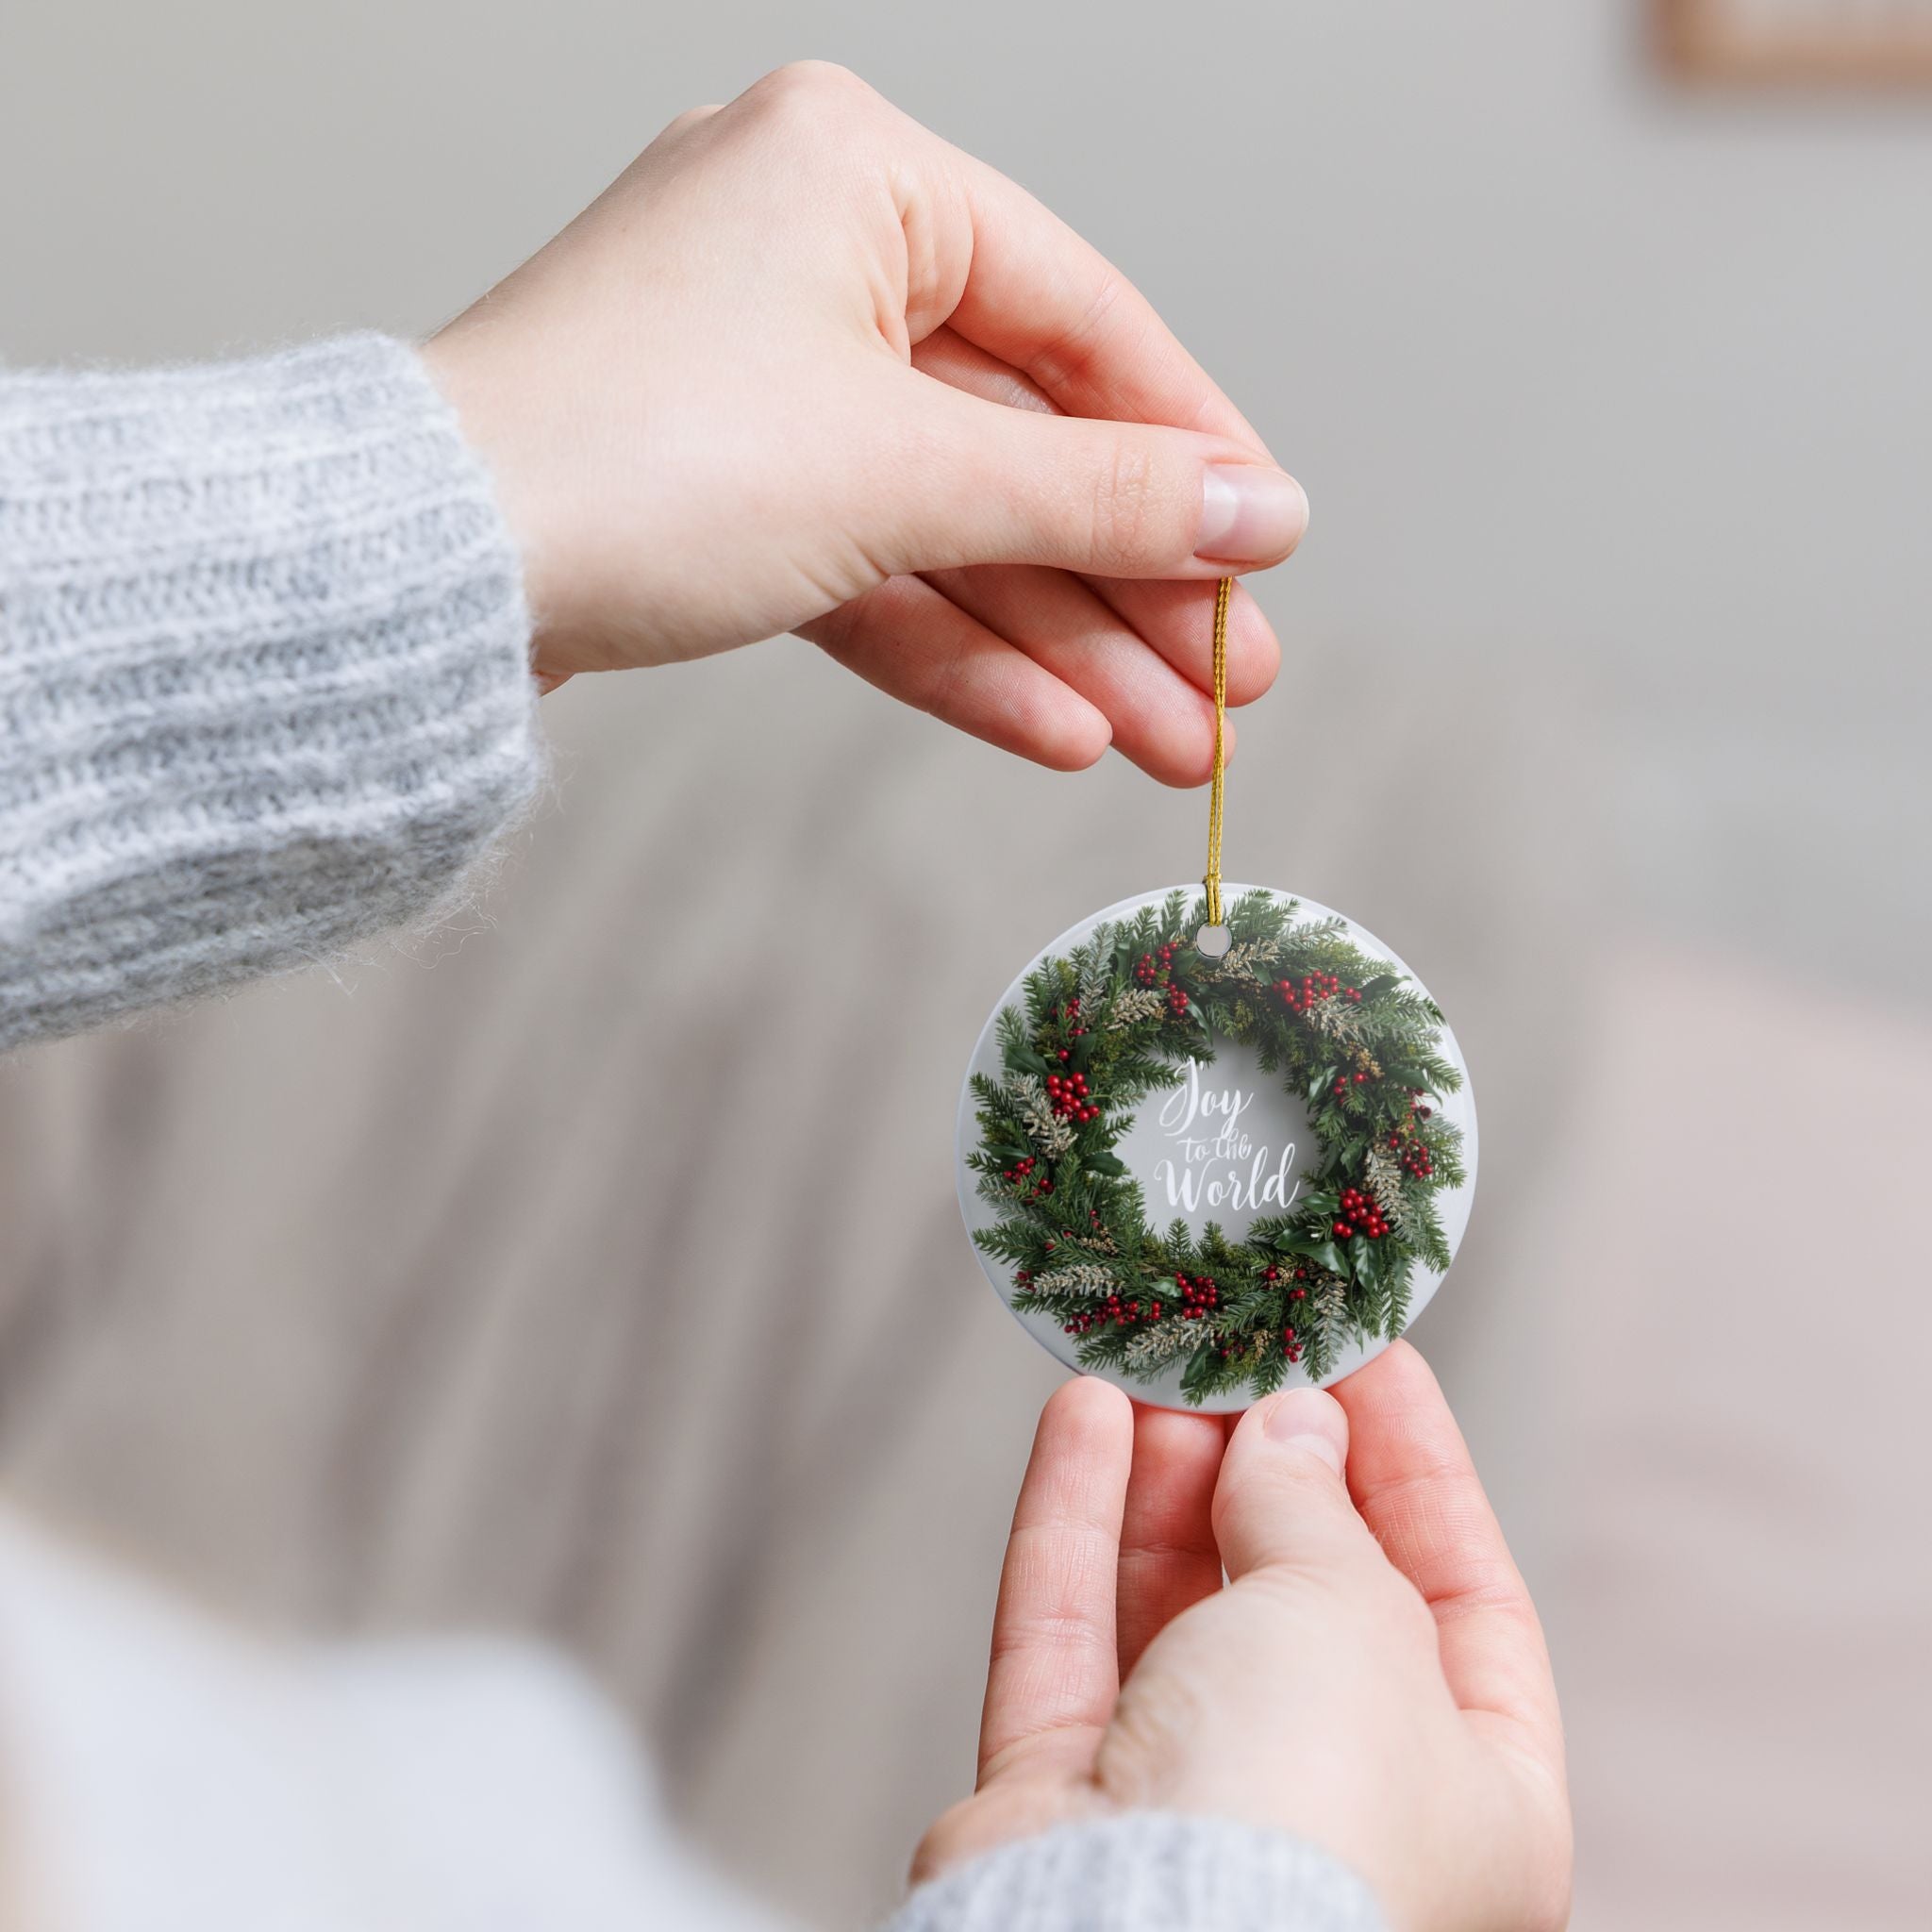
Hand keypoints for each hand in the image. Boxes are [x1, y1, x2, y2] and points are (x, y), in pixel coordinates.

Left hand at [424, 61, 1305, 782]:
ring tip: (1170, 745)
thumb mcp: (907, 473)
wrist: (419, 581)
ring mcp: (756, 383)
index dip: (1188, 448)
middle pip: (1019, 442)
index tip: (1269, 550)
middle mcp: (806, 259)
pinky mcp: (718, 493)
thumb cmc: (635, 458)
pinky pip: (870, 569)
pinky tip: (1058, 731)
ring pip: (950, 526)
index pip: (1080, 319)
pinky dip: (957, 651)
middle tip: (1229, 689)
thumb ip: (1098, 496)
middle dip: (1129, 586)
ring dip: (1061, 644)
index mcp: (853, 174)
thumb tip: (1259, 513)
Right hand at [915, 1343, 1571, 1931]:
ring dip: (1166, 1479)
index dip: (1415, 1466)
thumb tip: (1290, 1427)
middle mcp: (1340, 1811)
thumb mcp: (1352, 1612)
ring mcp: (1194, 1812)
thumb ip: (1317, 1506)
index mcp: (1479, 1804)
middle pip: (1307, 1597)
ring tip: (1155, 1366)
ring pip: (1179, 1609)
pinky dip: (1075, 1523)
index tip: (1365, 1355)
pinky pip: (1073, 1636)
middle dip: (1269, 1464)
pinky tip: (1080, 1416)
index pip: (1466, 1596)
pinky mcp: (1066, 1802)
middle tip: (1241, 1350)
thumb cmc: (1303, 1809)